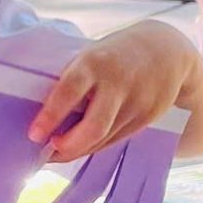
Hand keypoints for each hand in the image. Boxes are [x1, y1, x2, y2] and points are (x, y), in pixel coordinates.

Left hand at [31, 22, 193, 162]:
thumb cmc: (116, 54)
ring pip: (104, 139)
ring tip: (60, 151)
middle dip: (69, 146)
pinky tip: (86, 143)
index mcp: (96, 62)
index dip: (50, 116)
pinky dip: (98, 144)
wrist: (167, 51)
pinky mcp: (148, 117)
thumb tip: (50, 120)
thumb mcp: (93, 57)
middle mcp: (118, 84)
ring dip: (80, 149)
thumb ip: (76, 82)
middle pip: (94, 127)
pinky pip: (117, 138)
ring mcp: (137, 103)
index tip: (34, 135)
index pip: (70, 91)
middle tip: (50, 150)